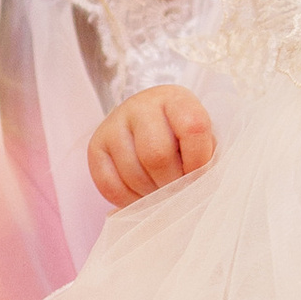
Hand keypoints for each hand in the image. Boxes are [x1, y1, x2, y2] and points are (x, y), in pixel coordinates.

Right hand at [89, 85, 215, 206]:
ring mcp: (114, 124)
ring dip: (151, 195)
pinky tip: (141, 196)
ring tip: (161, 193)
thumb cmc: (180, 136)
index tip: (200, 176)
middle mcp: (140, 106)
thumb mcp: (200, 137)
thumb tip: (198, 191)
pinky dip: (129, 200)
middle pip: (157, 155)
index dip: (199, 160)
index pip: (192, 128)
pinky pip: (110, 185)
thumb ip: (205, 158)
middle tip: (178, 191)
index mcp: (175, 99)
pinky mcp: (96, 146)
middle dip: (172, 183)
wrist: (146, 123)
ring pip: (133, 174)